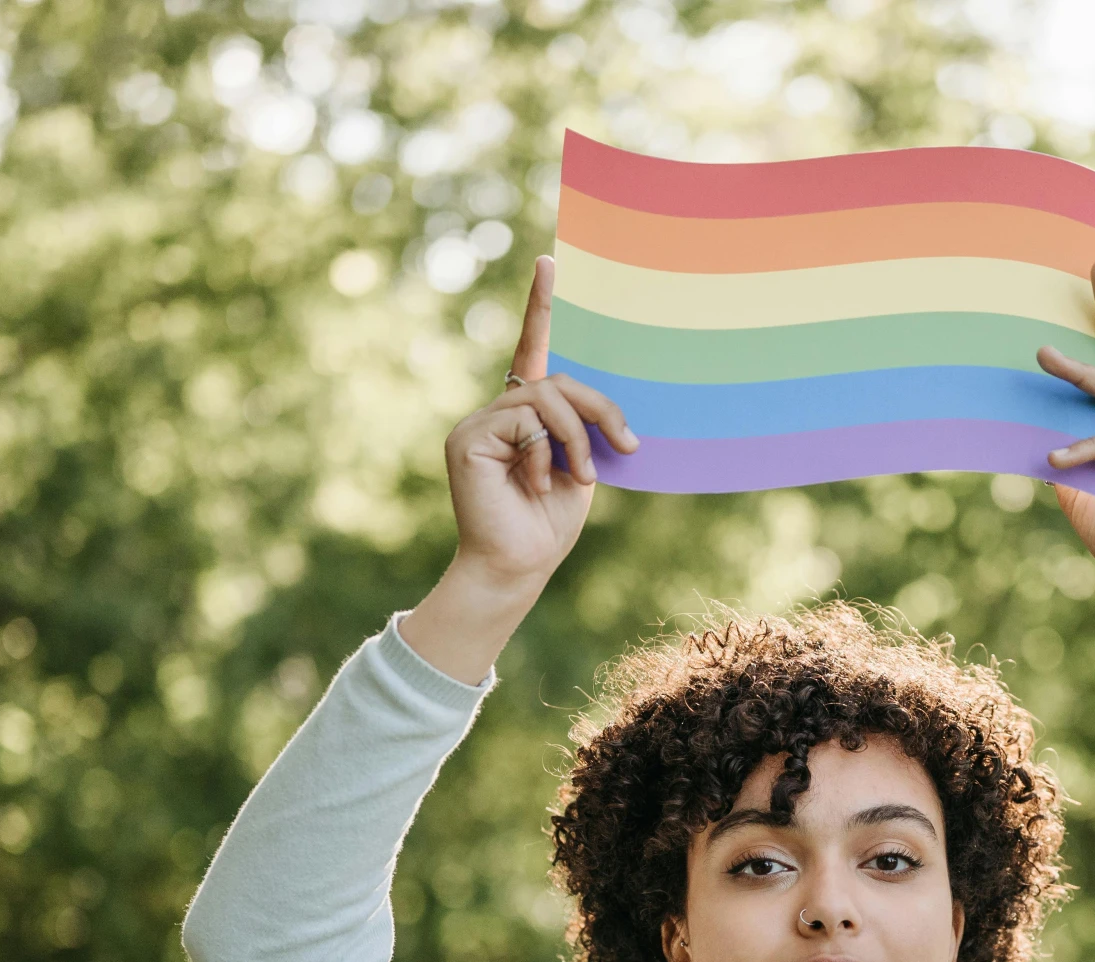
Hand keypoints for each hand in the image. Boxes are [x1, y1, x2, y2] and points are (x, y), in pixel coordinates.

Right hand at [440, 255, 639, 594]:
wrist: (517, 567)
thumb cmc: (549, 524)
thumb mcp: (580, 465)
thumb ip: (582, 427)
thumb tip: (600, 403)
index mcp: (526, 414)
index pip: (534, 349)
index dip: (542, 307)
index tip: (551, 262)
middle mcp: (498, 410)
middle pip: (557, 377)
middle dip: (600, 407)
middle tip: (626, 445)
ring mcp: (479, 422)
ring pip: (546, 396)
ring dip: (576, 436)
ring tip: (580, 477)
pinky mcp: (468, 437)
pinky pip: (524, 420)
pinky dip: (545, 453)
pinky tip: (536, 486)